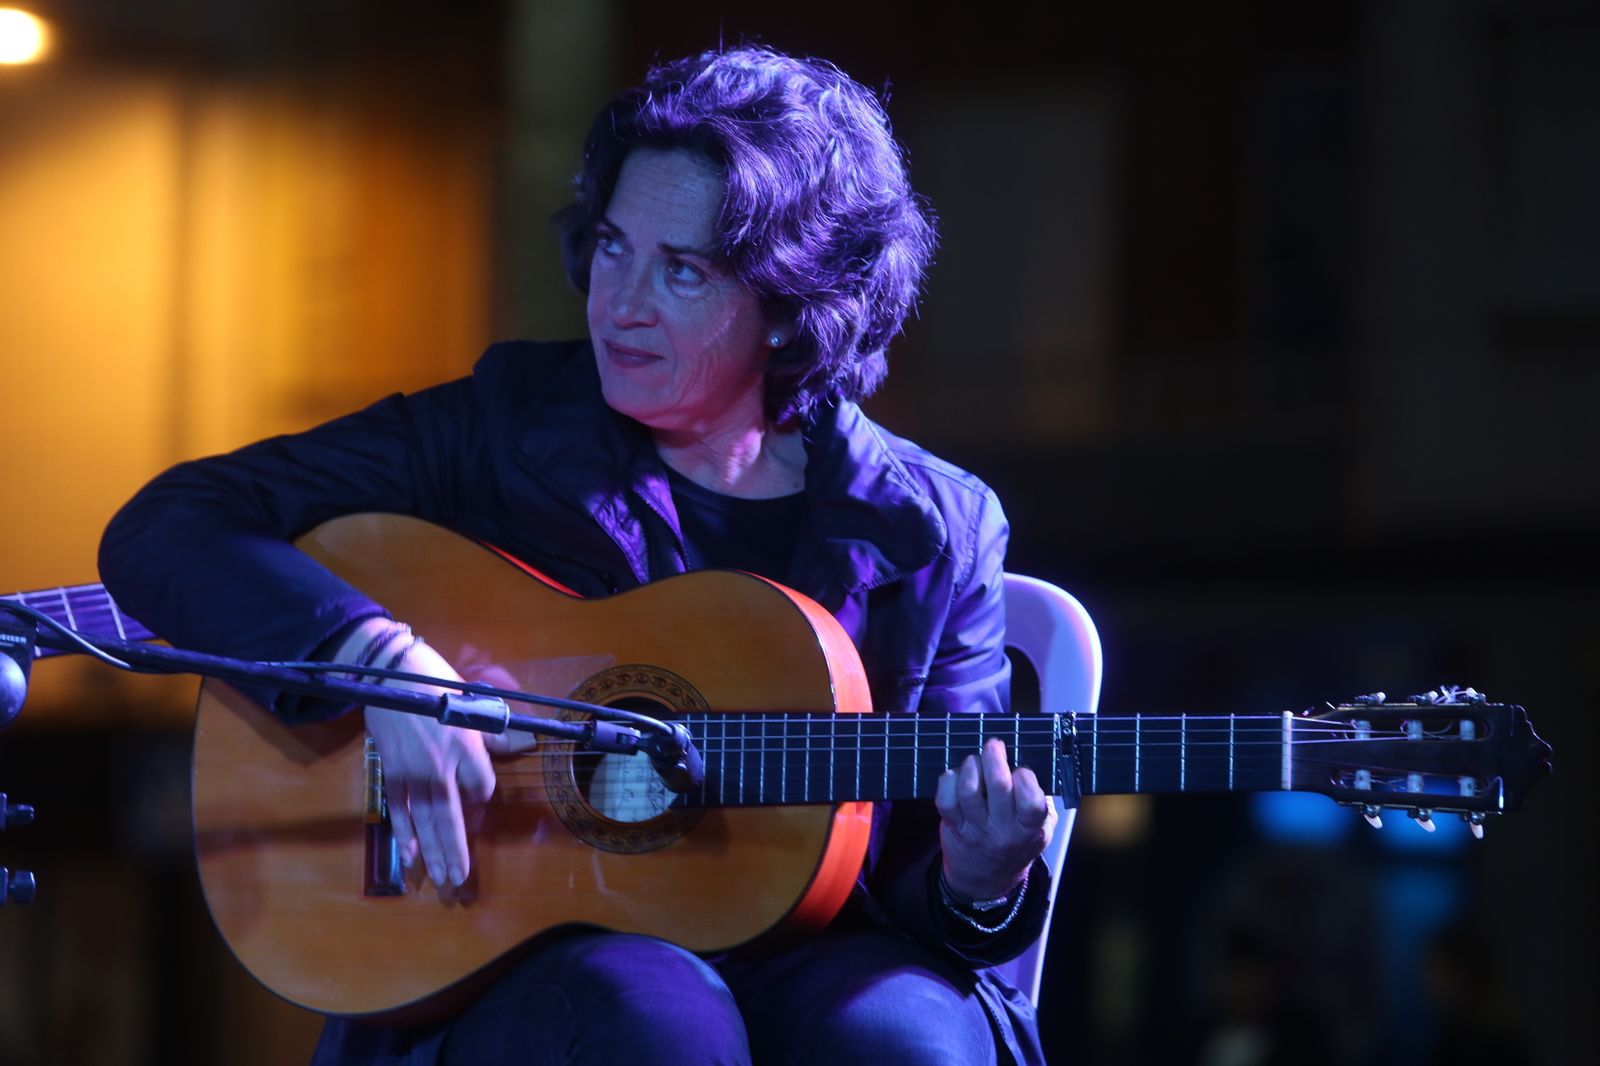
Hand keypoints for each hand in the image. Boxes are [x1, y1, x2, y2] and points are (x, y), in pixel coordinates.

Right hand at [360, 637, 495, 887]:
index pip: (483, 785)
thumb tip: (512, 747)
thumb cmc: (436, 683)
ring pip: (424, 821)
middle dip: (455, 852)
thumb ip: (490, 733)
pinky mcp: (390, 772)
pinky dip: (404, 833)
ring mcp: (412, 772)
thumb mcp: (473, 703)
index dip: (483, 794)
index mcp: (466, 745)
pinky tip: (411, 856)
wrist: (389, 673)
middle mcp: (441, 765)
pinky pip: (398, 809)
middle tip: (459, 882)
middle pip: (451, 817)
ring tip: (440, 879)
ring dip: (433, 852)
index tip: (479, 797)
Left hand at [934, 737, 1055, 900]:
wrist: (986, 880)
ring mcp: (976, 830)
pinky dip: (948, 780)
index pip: (1031, 801)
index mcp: (1030, 828)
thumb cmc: (1015, 843)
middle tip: (994, 745)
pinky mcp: (953, 827)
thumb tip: (1029, 761)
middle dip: (994, 757)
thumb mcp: (1041, 830)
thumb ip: (1040, 801)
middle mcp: (1003, 830)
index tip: (1021, 769)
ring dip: (971, 766)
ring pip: (969, 790)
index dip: (1025, 777)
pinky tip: (956, 776)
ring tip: (975, 761)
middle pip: (999, 786)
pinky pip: (945, 799)